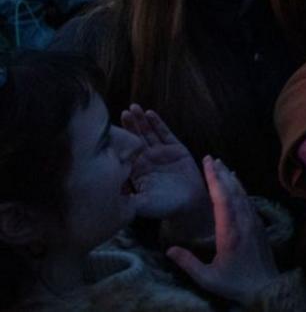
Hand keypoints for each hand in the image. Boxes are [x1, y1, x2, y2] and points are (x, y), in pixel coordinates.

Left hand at [122, 105, 210, 238]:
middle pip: (135, 138)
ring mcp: (161, 152)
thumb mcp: (142, 205)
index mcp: (136, 170)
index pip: (124, 151)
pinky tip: (150, 114)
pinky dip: (158, 123)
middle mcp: (146, 158)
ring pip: (148, 132)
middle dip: (129, 125)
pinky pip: (165, 133)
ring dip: (141, 121)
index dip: (118, 140)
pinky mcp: (176, 148)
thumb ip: (127, 199)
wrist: (189, 205)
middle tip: (123, 113)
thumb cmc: (164, 207)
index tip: (109, 130)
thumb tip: (106, 197)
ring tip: (134, 108)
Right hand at [166, 157, 279, 306]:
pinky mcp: (259, 226)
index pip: (222, 199)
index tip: (207, 163)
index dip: (214, 179)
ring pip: (243, 195)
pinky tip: (236, 184)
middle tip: (210, 158)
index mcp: (231, 233)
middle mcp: (244, 223)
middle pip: (233, 191)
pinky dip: (241, 189)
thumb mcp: (208, 278)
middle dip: (221, 173)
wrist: (268, 288)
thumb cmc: (236, 284)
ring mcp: (254, 223)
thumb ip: (188, 263)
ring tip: (221, 165)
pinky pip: (249, 202)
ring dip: (231, 179)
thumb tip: (169, 249)